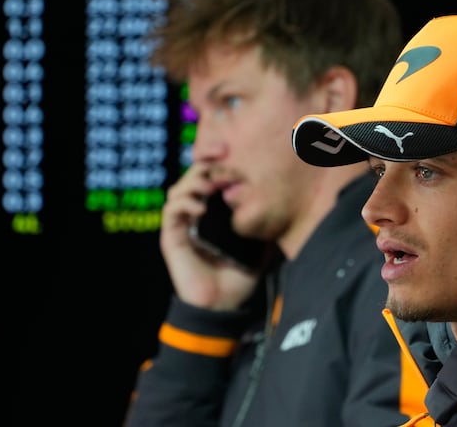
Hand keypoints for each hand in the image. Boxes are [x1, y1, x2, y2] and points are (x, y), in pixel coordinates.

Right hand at [160, 163, 260, 310]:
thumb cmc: (240, 274)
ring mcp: (182, 224)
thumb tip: (285, 202)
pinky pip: (171, 211)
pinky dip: (184, 203)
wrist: (223, 304)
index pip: (210, 176)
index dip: (216, 160)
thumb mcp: (260, 242)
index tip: (229, 151)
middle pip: (194, 176)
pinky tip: (201, 208)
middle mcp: (196, 213)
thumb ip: (266, 222)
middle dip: (207, 166)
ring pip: (179, 189)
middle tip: (224, 168)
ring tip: (212, 185)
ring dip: (194, 182)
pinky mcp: (171, 237)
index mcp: (215, 210)